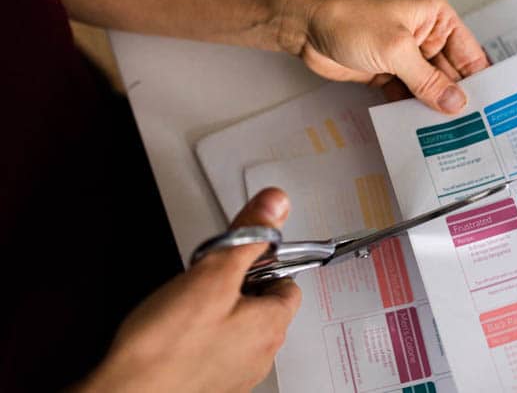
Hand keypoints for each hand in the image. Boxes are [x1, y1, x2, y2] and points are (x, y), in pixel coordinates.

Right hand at [78, 189, 300, 392]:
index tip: (241, 255)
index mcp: (271, 326)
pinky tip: (178, 332)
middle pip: (264, 305)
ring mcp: (237, 374)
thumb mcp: (212, 274)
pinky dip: (204, 337)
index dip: (265, 264)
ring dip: (221, 311)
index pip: (288, 283)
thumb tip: (275, 204)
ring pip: (240, 328)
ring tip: (189, 306)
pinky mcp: (212, 385)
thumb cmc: (164, 347)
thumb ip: (248, 237)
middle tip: (208, 279)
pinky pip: (218, 350)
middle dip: (240, 286)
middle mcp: (262, 355)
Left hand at [282, 0, 489, 113]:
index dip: (480, 81)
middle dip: (458, 101)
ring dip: (434, 109)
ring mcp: (404, 55)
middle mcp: (425, 35)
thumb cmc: (350, 18)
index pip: (469, 53)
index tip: (493, 109)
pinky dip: (411, 110)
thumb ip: (427, 80)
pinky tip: (420, 130)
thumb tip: (457, 103)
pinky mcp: (385, 72)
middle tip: (473, 132)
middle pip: (450, 74)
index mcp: (436, 17)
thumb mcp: (396, 50)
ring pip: (429, 87)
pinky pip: (406, 94)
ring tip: (451, 137)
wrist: (304, 23)